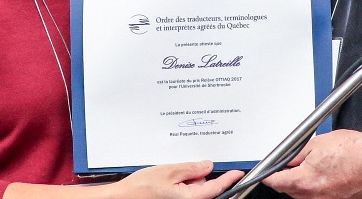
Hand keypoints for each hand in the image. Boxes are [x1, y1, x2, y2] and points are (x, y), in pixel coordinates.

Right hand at [115, 161, 243, 197]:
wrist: (123, 198)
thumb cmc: (141, 189)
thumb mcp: (169, 171)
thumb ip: (191, 168)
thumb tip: (207, 166)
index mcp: (191, 198)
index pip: (217, 187)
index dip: (229, 178)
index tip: (238, 172)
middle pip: (207, 189)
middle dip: (203, 176)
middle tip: (190, 166)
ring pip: (196, 190)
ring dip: (192, 179)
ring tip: (173, 173)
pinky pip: (187, 192)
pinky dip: (184, 183)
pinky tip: (172, 178)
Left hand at [261, 130, 361, 198]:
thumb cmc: (350, 150)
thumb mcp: (315, 144)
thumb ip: (295, 155)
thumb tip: (283, 160)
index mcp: (305, 181)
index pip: (277, 182)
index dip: (269, 176)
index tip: (266, 173)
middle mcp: (315, 195)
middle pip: (290, 191)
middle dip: (286, 179)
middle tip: (290, 165)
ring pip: (304, 195)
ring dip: (301, 184)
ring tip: (311, 167)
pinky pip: (319, 196)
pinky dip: (316, 187)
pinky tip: (323, 174)